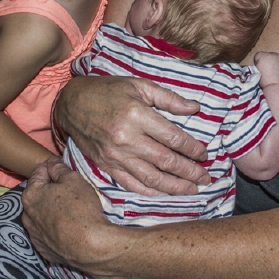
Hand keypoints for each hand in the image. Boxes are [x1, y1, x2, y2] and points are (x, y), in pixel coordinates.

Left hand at [22, 157, 112, 267]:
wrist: (90, 246)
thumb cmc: (81, 208)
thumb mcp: (73, 179)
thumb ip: (59, 168)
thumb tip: (51, 164)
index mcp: (31, 194)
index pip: (39, 171)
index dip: (52, 166)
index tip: (63, 166)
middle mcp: (27, 214)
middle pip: (38, 194)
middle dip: (51, 189)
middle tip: (70, 188)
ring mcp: (34, 234)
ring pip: (41, 214)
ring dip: (51, 208)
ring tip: (70, 208)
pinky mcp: (43, 249)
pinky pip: (47, 232)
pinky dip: (54, 226)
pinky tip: (68, 226)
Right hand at [57, 76, 210, 195]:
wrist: (72, 103)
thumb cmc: (109, 91)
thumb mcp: (139, 85)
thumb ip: (168, 98)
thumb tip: (195, 108)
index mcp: (137, 115)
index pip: (173, 137)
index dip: (192, 148)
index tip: (204, 154)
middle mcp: (126, 138)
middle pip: (165, 161)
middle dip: (189, 171)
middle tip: (206, 177)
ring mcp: (115, 155)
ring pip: (150, 177)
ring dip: (174, 186)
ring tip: (192, 189)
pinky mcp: (106, 165)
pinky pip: (130, 183)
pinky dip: (149, 191)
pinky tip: (163, 193)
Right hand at [254, 52, 278, 87]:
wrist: (278, 88)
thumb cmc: (266, 84)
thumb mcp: (256, 73)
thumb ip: (258, 65)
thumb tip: (261, 65)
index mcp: (263, 56)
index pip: (259, 55)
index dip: (260, 62)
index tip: (262, 69)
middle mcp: (273, 54)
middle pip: (270, 56)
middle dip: (270, 62)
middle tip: (271, 73)